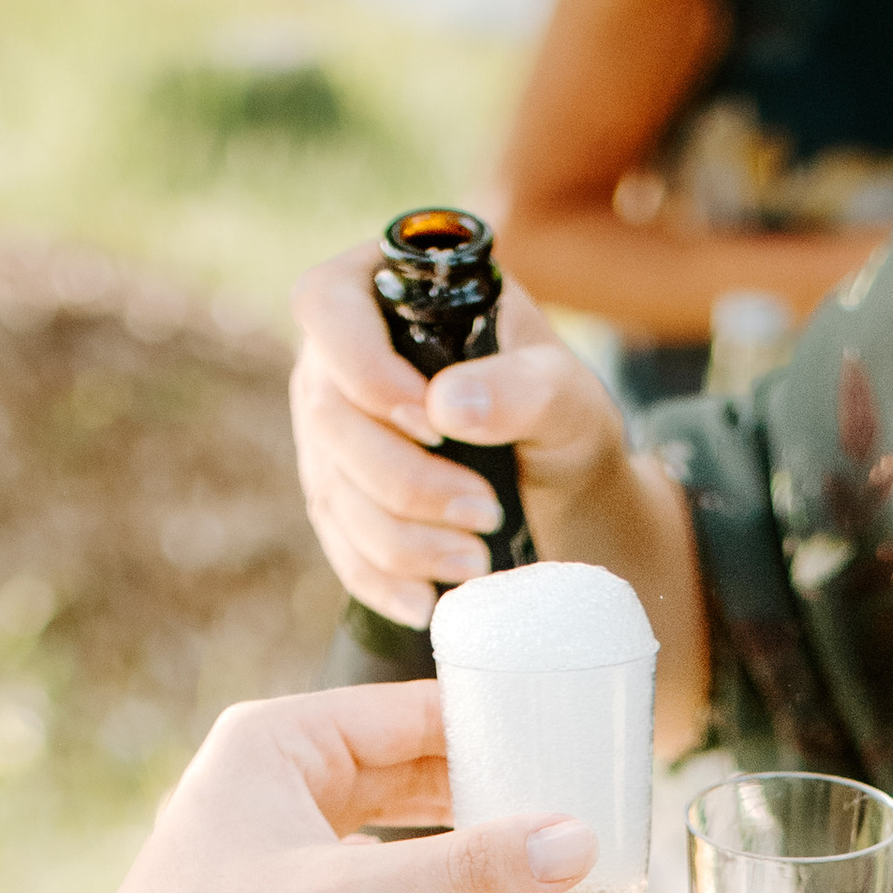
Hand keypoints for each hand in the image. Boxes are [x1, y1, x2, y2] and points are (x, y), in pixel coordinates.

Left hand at [39, 683, 592, 892]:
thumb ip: (465, 867)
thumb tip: (573, 842)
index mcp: (275, 739)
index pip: (407, 709)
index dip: (490, 723)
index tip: (567, 739)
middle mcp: (277, 774)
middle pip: (410, 759)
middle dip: (487, 781)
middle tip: (573, 798)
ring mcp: (283, 835)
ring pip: (400, 815)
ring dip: (465, 832)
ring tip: (547, 844)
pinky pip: (383, 865)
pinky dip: (435, 875)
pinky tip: (488, 892)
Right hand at [289, 243, 630, 630]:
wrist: (558, 479)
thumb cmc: (558, 411)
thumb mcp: (565, 391)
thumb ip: (523, 386)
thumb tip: (446, 405)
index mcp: (381, 291)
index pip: (327, 306)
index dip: (363, 368)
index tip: (430, 422)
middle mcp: (336, 358)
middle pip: (328, 415)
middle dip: (404, 480)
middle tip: (482, 513)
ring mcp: (328, 430)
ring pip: (331, 488)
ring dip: (400, 539)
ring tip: (475, 560)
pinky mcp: (336, 495)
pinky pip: (336, 542)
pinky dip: (380, 578)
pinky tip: (425, 601)